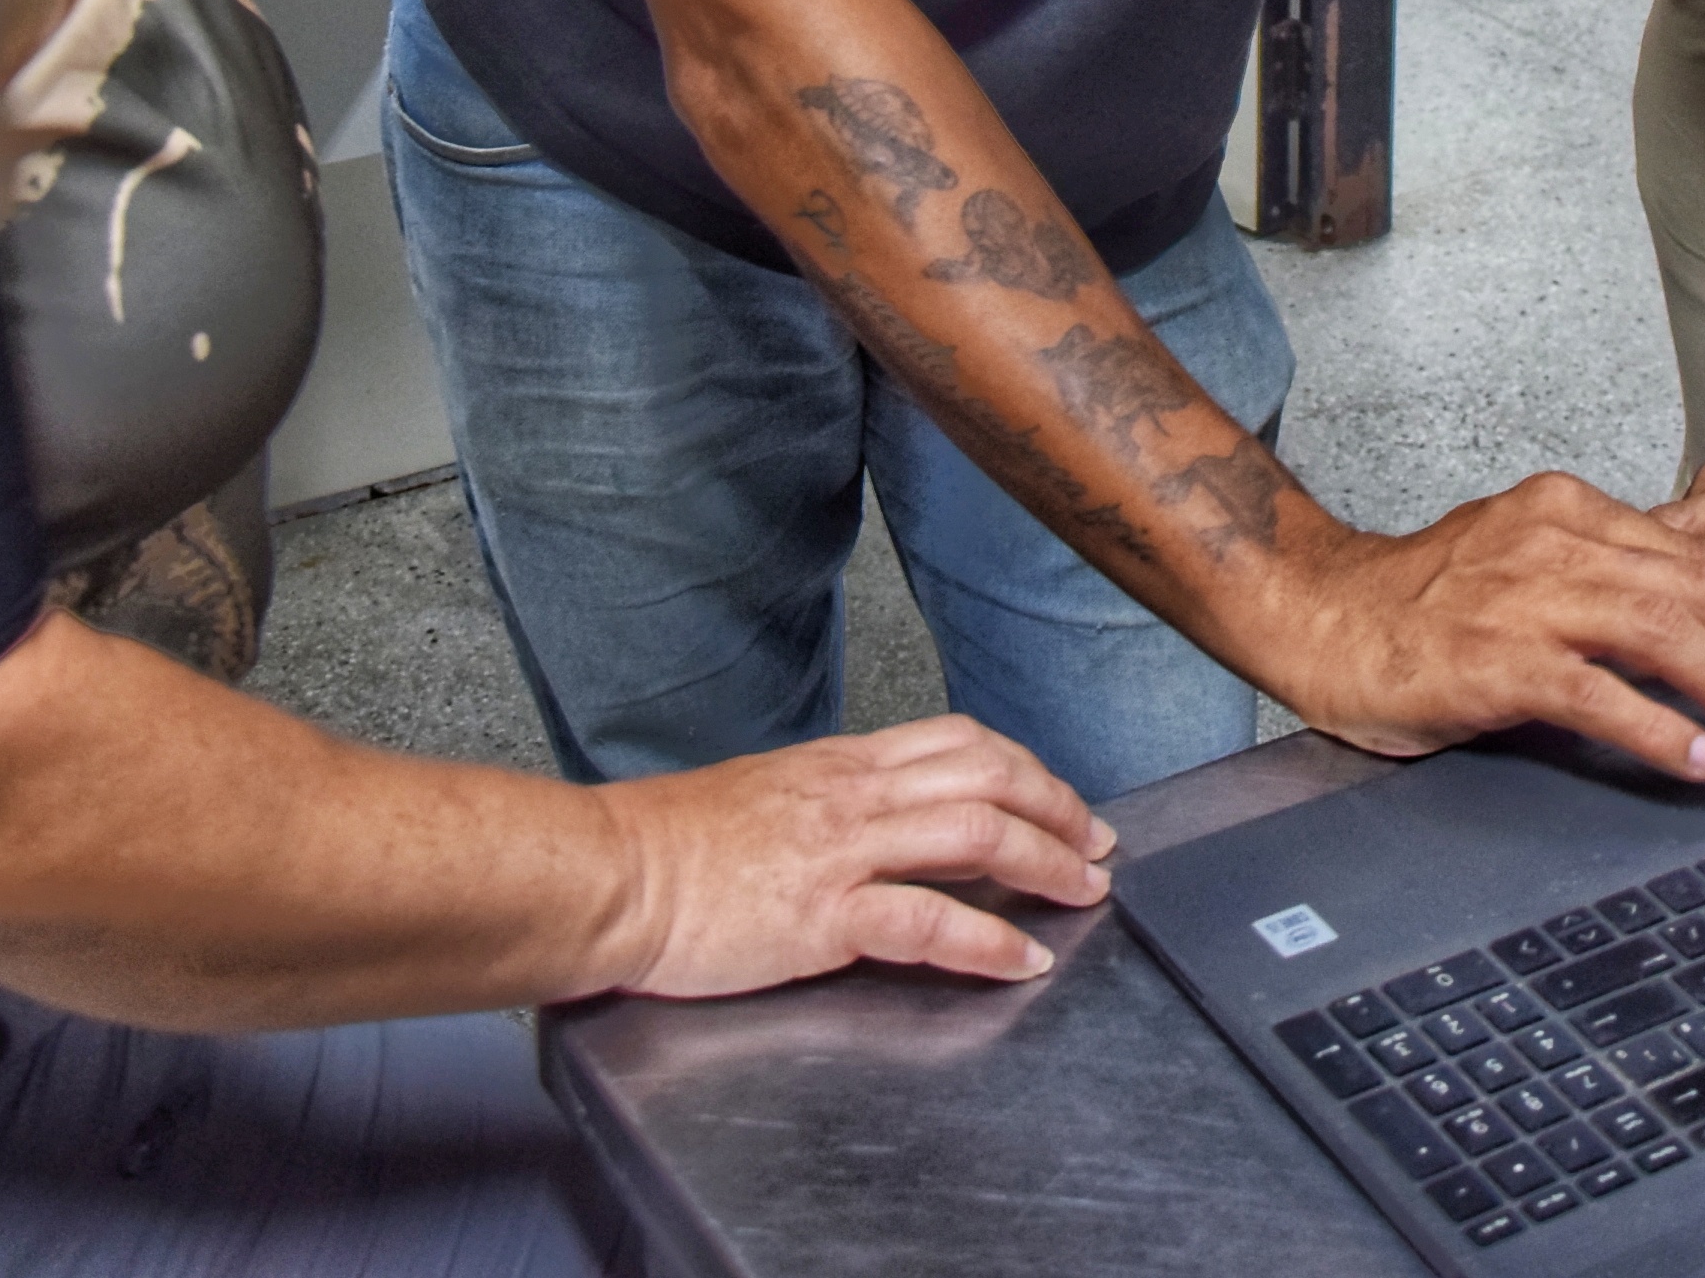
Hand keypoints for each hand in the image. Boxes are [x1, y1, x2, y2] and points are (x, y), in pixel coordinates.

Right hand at [595, 715, 1117, 997]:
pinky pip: (928, 920)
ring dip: (1046, 863)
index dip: (1026, 768)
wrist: (607, 874)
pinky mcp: (821, 916)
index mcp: (839, 764)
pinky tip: (1023, 961)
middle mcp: (851, 796)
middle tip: (1097, 847)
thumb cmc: (668, 845)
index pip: (959, 742)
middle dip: (1058, 809)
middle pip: (987, 776)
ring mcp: (840, 852)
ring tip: (1084, 893)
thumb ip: (830, 803)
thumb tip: (881, 819)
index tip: (1062, 800)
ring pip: (975, 834)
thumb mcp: (766, 796)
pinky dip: (989, 941)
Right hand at [1261, 473, 1704, 779]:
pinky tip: (1700, 759)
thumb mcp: (1516, 559)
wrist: (1315, 614)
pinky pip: (1602, 695)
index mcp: (1564, 510)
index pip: (1692, 555)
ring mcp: (1524, 600)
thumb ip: (1592, 577)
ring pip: (1666, 633)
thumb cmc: (1413, 603)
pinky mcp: (1496, 662)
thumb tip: (1682, 626)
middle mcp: (1552, 542)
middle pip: (1699, 590)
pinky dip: (1664, 730)